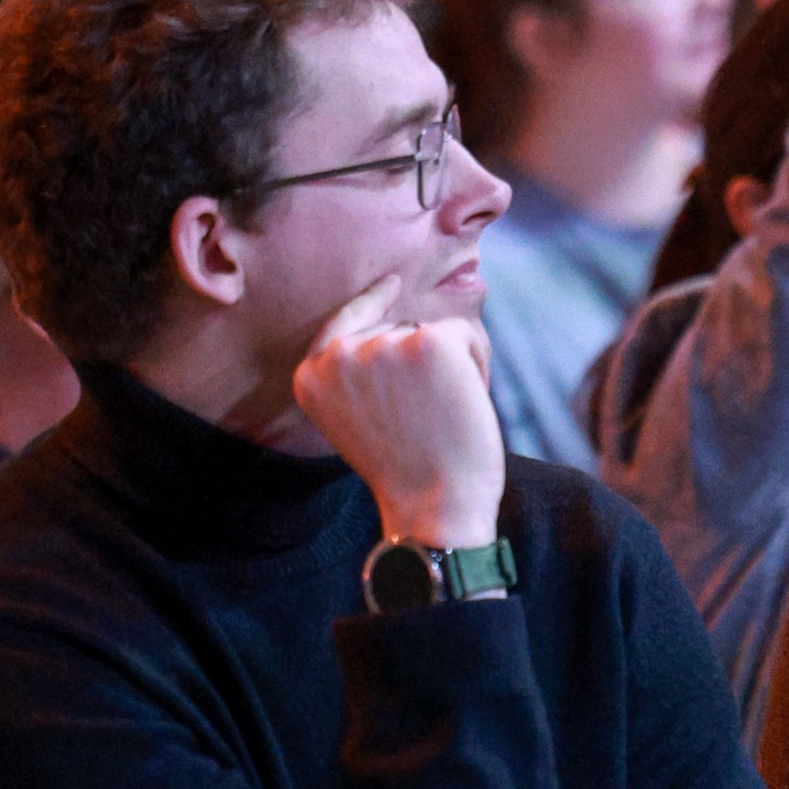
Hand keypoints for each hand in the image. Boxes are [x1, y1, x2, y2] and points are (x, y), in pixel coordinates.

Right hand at [291, 275, 504, 549]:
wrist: (435, 506)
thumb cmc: (409, 472)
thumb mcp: (359, 419)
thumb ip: (362, 376)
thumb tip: (400, 330)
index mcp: (310, 376)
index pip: (341, 322)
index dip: (371, 302)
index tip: (392, 282)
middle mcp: (338, 355)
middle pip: (398, 327)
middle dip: (423, 362)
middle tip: (428, 418)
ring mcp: (381, 345)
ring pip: (434, 332)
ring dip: (452, 366)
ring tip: (444, 416)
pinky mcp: (427, 343)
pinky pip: (465, 335)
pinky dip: (478, 365)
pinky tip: (464, 406)